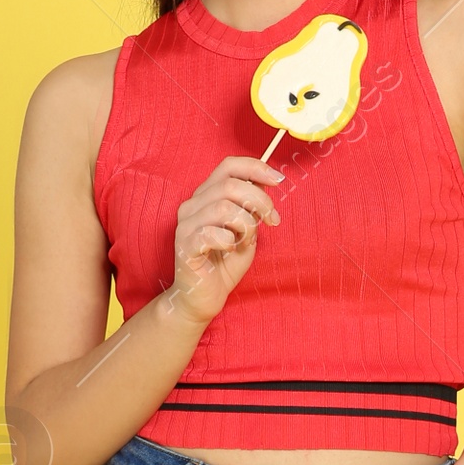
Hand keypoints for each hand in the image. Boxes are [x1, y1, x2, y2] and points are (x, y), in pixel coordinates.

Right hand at [168, 155, 283, 325]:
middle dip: (260, 201)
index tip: (278, 180)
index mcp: (206, 196)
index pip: (229, 166)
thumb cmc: (225, 263)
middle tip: (272, 220)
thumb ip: (252, 208)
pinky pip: (211, 233)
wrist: (204, 298)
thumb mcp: (247, 230)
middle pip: (230, 186)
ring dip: (246, 225)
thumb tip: (266, 185)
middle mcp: (192, 205)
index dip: (256, 168)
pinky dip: (229, 241)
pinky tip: (229, 249)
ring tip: (246, 241)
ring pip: (224, 208)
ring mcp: (186, 225)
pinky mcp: (185, 246)